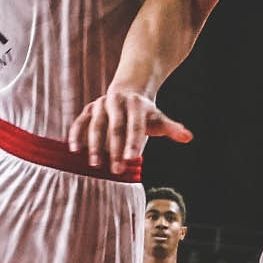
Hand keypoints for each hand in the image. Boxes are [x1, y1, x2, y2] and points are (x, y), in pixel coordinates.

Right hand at [69, 84, 190, 176]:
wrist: (127, 92)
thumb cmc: (145, 114)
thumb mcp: (158, 119)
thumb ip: (172, 128)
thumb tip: (188, 137)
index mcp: (136, 105)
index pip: (135, 125)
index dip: (134, 143)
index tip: (132, 160)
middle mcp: (117, 102)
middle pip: (115, 127)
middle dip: (115, 149)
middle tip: (116, 170)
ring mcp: (101, 105)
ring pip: (96, 125)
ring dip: (94, 145)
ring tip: (95, 164)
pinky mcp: (88, 109)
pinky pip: (80, 122)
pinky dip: (76, 135)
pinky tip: (74, 150)